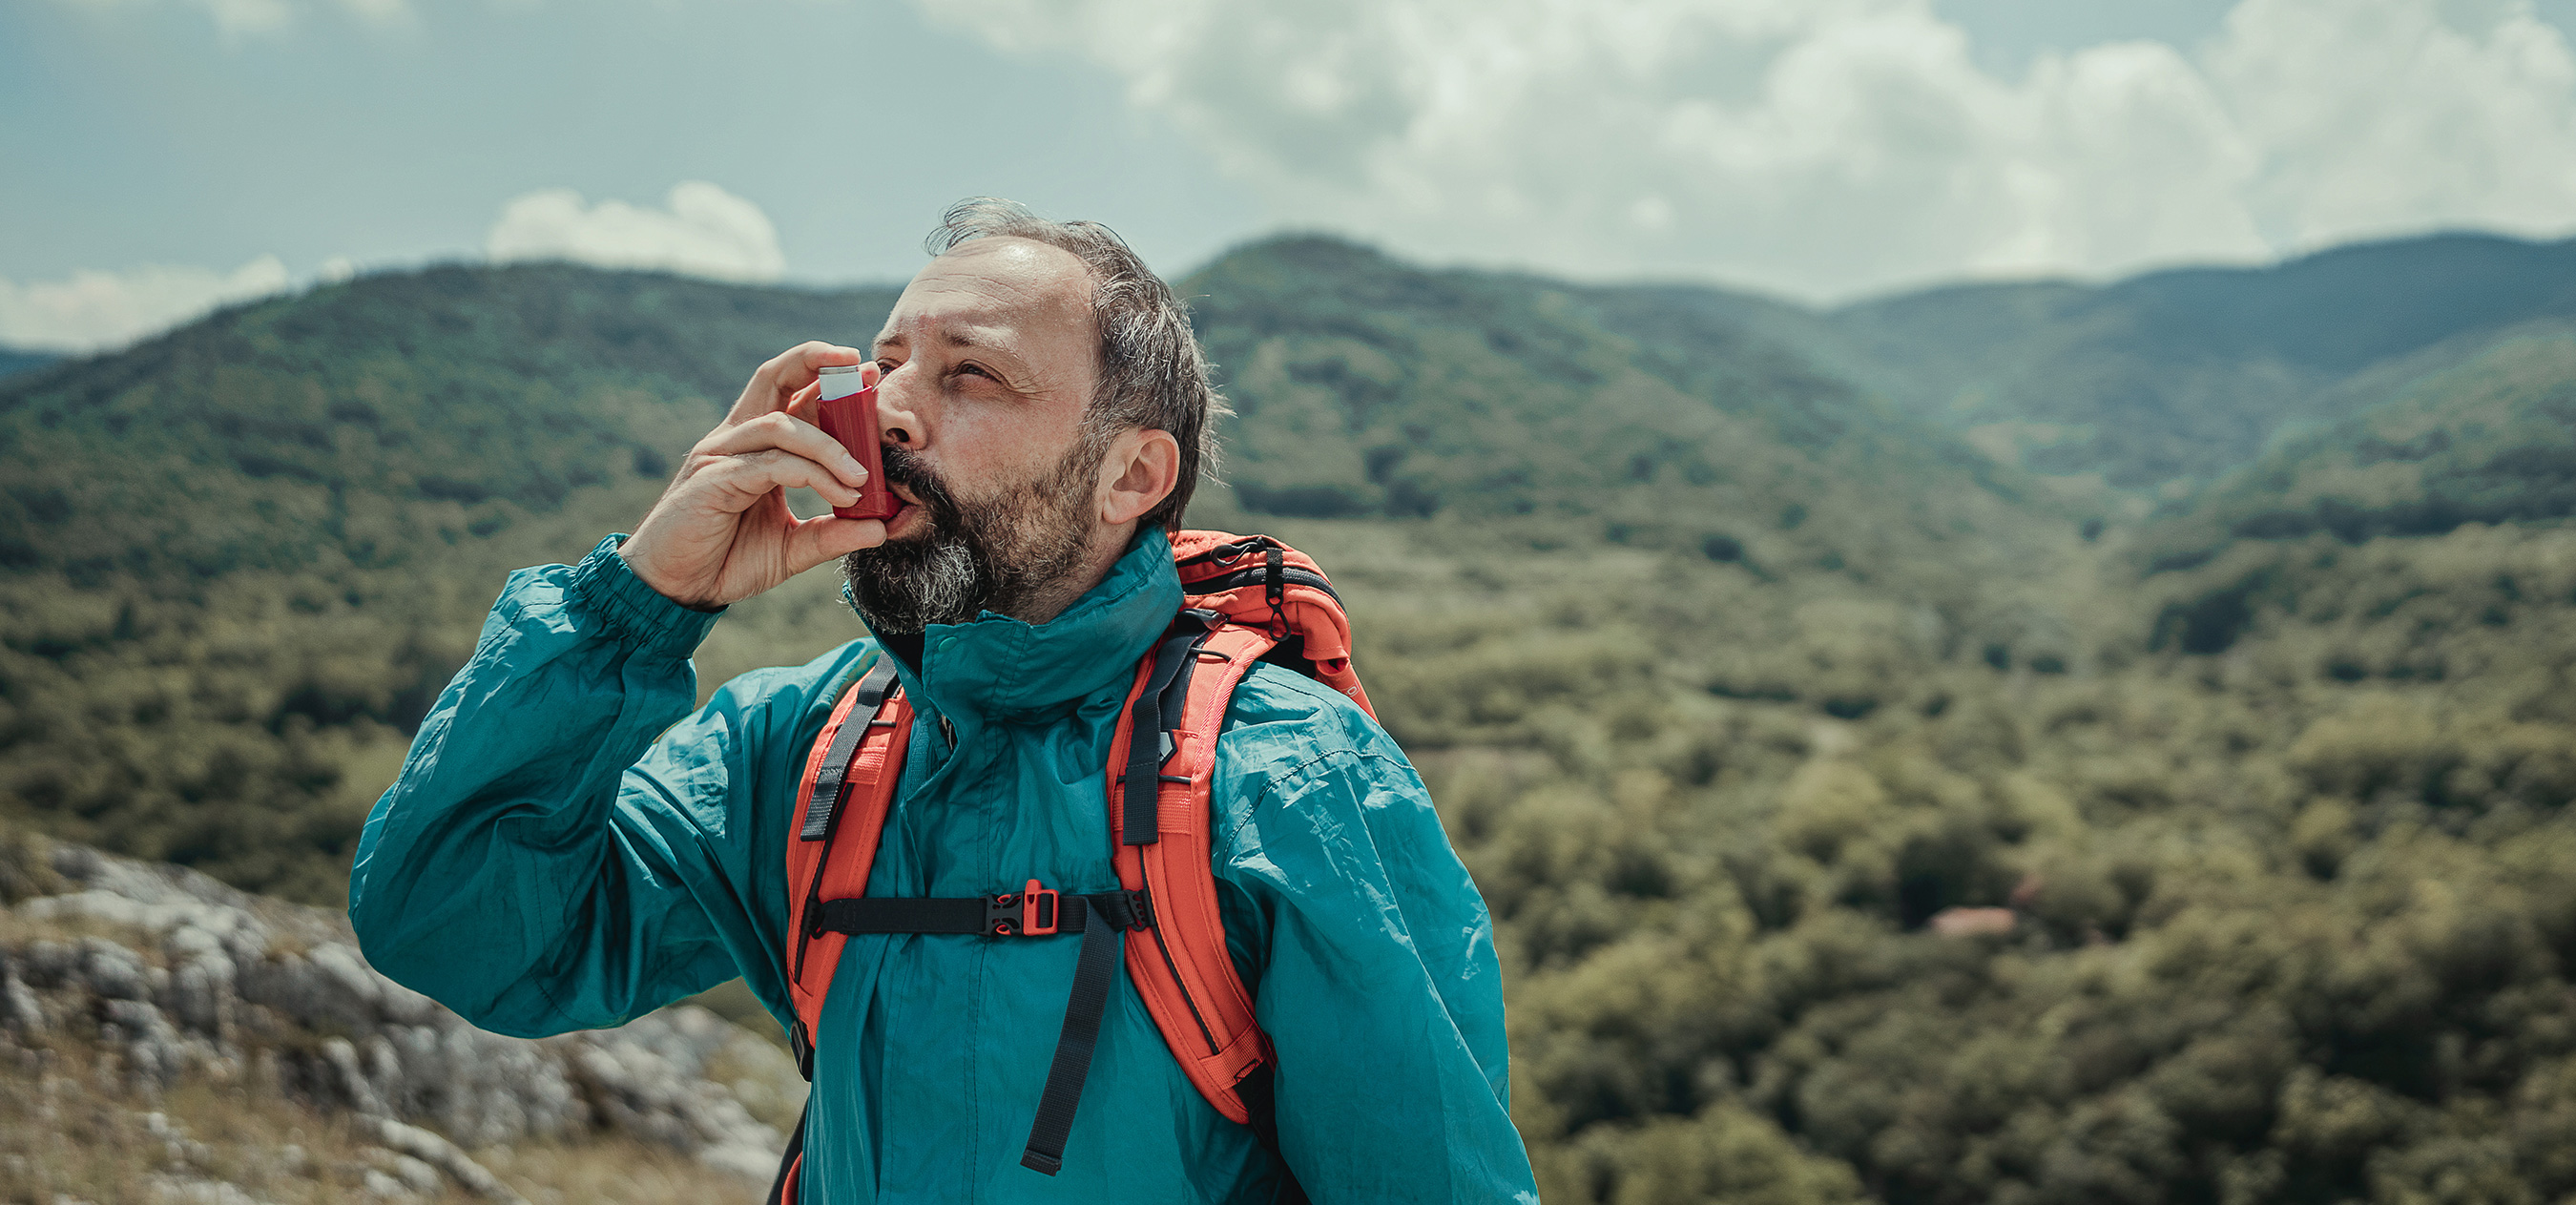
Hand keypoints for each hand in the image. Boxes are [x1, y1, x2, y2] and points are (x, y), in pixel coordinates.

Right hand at [620, 342, 886, 608]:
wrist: (675, 590)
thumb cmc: (726, 560)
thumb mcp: (792, 548)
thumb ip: (833, 535)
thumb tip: (883, 529)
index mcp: (755, 446)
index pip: (791, 395)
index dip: (828, 378)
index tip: (870, 377)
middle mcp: (737, 440)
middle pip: (774, 378)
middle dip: (818, 363)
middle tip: (864, 370)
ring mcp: (721, 455)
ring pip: (781, 425)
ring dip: (830, 445)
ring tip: (864, 476)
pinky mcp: (714, 479)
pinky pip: (771, 464)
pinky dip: (812, 474)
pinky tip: (841, 494)